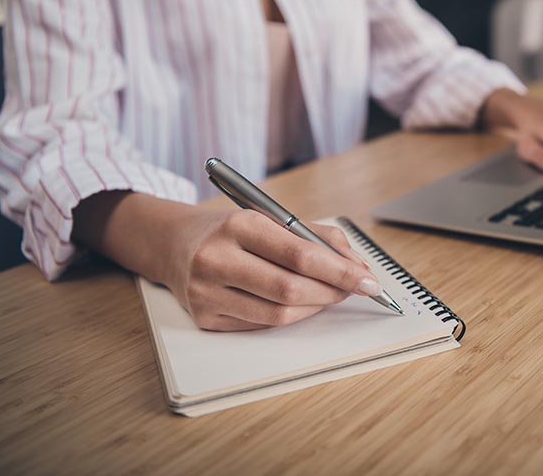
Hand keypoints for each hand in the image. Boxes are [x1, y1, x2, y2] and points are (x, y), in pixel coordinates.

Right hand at [160, 208, 379, 330]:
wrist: (174, 243)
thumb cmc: (233, 230)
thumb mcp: (271, 218)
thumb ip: (318, 237)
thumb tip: (358, 266)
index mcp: (238, 225)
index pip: (300, 255)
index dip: (340, 271)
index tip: (368, 280)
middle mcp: (217, 259)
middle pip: (290, 289)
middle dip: (332, 292)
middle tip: (355, 289)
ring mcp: (206, 293)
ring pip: (278, 315)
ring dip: (315, 308)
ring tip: (330, 295)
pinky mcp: (204, 319)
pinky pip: (261, 326)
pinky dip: (290, 317)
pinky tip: (301, 304)